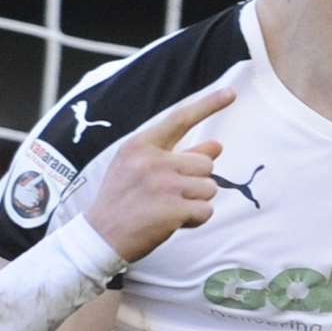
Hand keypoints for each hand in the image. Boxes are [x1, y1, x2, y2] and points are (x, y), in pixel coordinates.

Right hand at [83, 88, 233, 261]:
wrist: (100, 237)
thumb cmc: (122, 200)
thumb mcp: (140, 170)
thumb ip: (179, 155)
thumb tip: (217, 145)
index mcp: (141, 145)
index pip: (180, 119)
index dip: (208, 105)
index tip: (231, 92)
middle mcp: (152, 161)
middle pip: (205, 164)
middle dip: (196, 181)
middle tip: (170, 195)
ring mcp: (163, 185)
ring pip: (209, 188)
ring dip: (196, 201)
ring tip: (168, 209)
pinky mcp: (172, 210)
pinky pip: (206, 210)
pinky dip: (195, 219)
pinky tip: (173, 223)